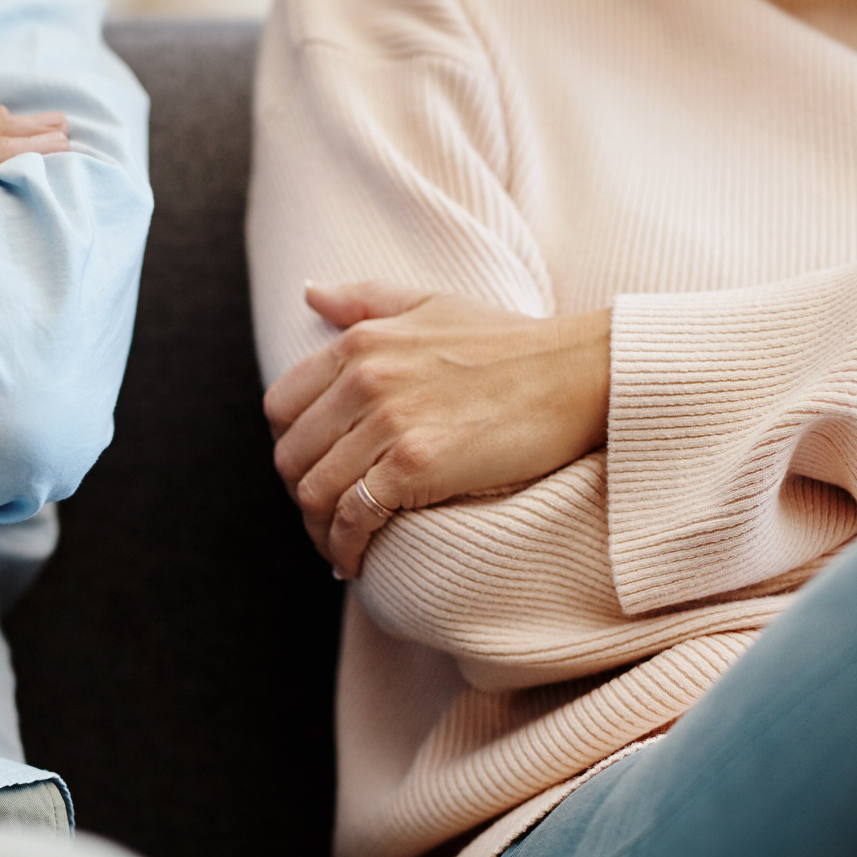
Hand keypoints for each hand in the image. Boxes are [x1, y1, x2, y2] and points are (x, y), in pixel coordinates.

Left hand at [264, 281, 610, 578]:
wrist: (577, 373)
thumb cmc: (511, 343)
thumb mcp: (433, 304)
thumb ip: (365, 302)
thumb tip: (310, 295)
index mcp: (360, 344)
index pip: (280, 407)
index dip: (290, 448)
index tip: (313, 472)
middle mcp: (363, 380)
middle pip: (292, 458)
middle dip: (302, 497)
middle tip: (327, 520)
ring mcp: (388, 423)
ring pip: (316, 494)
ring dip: (320, 531)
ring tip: (339, 547)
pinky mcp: (415, 465)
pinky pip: (354, 517)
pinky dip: (346, 547)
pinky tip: (357, 561)